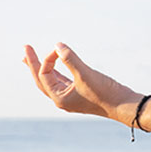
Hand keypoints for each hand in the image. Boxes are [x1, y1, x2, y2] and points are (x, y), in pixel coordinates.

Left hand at [22, 42, 136, 121]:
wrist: (125, 106)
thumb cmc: (106, 93)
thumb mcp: (86, 74)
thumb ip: (71, 59)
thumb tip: (57, 46)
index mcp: (59, 97)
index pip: (45, 74)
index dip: (49, 59)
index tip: (59, 48)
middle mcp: (62, 99)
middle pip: (41, 80)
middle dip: (33, 64)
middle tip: (25, 49)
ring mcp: (71, 97)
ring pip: (52, 81)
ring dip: (43, 68)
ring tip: (30, 59)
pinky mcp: (81, 93)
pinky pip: (63, 81)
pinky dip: (57, 72)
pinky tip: (55, 66)